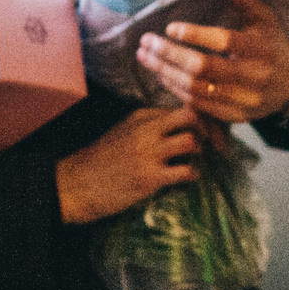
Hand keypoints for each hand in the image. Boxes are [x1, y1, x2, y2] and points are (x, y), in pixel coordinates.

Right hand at [55, 107, 204, 223]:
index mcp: (141, 116)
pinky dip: (193, 174)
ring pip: (192, 141)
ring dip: (199, 152)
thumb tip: (180, 127)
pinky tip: (188, 177)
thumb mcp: (124, 131)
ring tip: (193, 159)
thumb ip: (150, 125)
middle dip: (207, 128)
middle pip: (191, 115)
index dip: (200, 117)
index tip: (206, 129)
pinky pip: (186, 171)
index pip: (181, 106)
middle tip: (211, 142)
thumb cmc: (102, 159)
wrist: (76, 183)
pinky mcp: (150, 177)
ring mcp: (149, 152)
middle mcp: (146, 129)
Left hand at [135, 0, 288, 123]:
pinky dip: (177, 89)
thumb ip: (245, 2)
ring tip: (146, 57)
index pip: (224, 42)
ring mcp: (243, 99)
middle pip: (203, 68)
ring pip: (197, 89)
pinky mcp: (235, 116)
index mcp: (260, 49)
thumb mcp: (266, 20)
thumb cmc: (275, 46)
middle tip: (147, 42)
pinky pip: (200, 105)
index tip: (171, 28)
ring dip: (167, 72)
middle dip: (170, 55)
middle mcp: (252, 76)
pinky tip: (163, 75)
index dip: (196, 35)